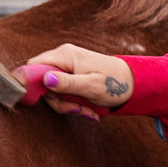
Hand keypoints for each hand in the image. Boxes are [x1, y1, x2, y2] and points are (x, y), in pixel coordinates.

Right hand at [20, 43, 134, 119]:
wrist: (135, 84)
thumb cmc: (116, 83)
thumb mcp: (91, 86)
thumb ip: (67, 83)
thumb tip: (46, 79)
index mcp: (65, 55)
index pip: (33, 66)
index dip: (32, 84)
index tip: (44, 100)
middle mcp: (63, 59)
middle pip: (42, 84)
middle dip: (59, 101)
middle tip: (77, 109)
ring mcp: (68, 69)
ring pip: (54, 93)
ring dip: (70, 106)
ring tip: (88, 110)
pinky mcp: (73, 78)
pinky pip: (65, 94)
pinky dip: (76, 104)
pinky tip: (90, 110)